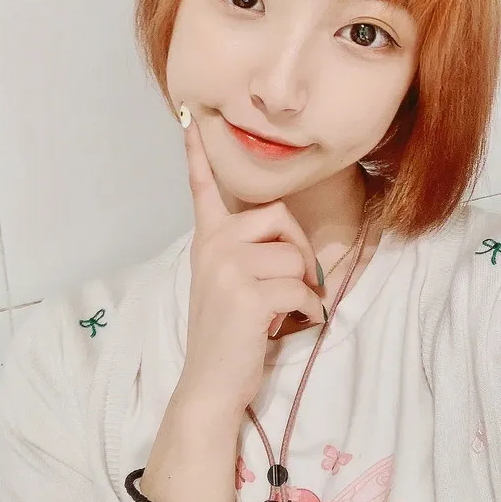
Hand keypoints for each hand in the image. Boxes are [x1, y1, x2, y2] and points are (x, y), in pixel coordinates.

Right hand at [177, 106, 325, 411]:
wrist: (211, 382)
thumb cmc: (228, 332)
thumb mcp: (225, 282)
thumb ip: (242, 252)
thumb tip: (285, 241)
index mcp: (207, 240)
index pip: (203, 189)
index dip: (198, 155)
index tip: (190, 119)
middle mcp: (213, 246)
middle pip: (280, 216)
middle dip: (300, 248)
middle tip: (298, 280)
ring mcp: (228, 268)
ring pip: (295, 256)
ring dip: (305, 286)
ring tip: (289, 308)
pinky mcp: (247, 293)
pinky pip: (301, 288)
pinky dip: (310, 309)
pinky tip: (296, 323)